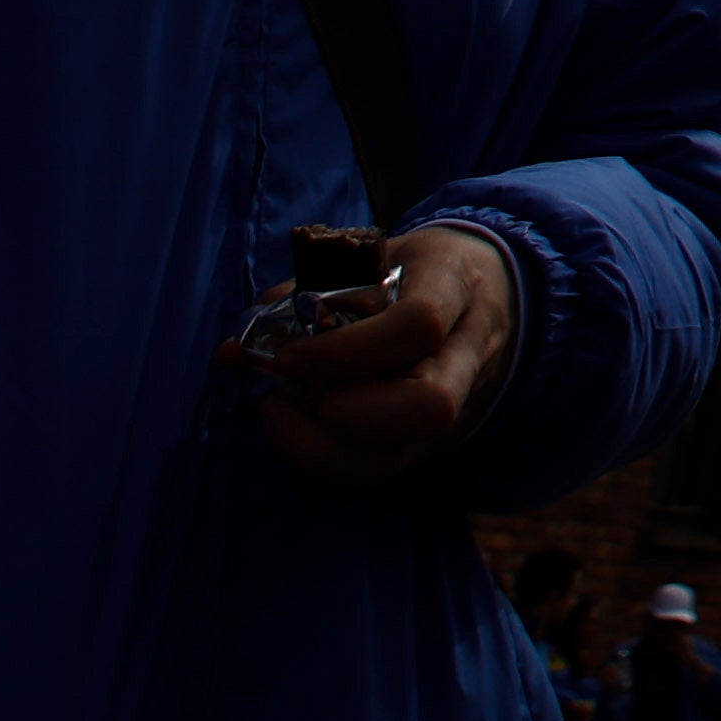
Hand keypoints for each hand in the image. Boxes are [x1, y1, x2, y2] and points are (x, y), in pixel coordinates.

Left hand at [229, 219, 520, 480]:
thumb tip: (233, 353)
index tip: (285, 354)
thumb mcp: (368, 255)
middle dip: (343, 411)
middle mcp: (466, 351)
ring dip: (325, 445)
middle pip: (429, 405)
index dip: (344, 350)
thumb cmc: (413, 269)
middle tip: (288, 390)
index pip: (418, 325)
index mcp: (454, 286)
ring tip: (279, 410)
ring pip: (404, 452)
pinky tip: (296, 427)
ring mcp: (457, 399)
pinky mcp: (433, 434)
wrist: (487, 288)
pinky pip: (383, 465)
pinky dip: (328, 457)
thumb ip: (300, 293)